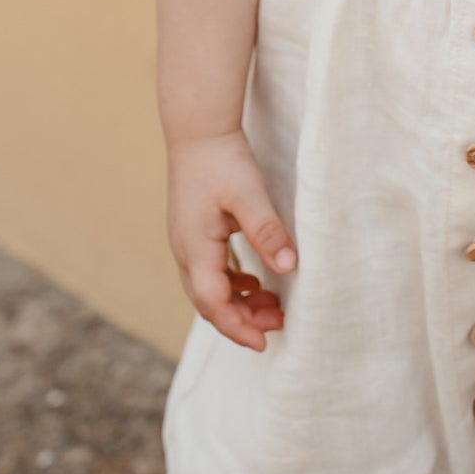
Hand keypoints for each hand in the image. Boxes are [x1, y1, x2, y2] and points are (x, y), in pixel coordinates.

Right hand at [165, 129, 297, 351]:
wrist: (199, 130)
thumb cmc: (222, 160)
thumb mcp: (249, 195)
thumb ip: (267, 231)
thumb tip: (289, 267)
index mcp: (195, 248)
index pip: (213, 304)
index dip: (238, 327)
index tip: (265, 342)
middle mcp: (185, 251)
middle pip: (209, 303)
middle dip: (242, 320)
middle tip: (280, 323)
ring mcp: (187, 242)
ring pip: (210, 288)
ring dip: (239, 303)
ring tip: (274, 307)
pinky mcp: (195, 233)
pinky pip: (211, 272)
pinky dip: (232, 284)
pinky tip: (255, 282)